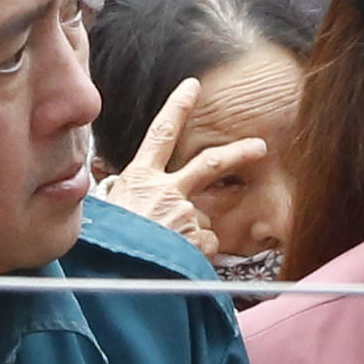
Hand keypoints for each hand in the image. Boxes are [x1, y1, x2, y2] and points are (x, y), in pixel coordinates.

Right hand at [103, 79, 280, 260]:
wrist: (114, 276)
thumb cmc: (104, 246)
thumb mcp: (105, 211)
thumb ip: (122, 196)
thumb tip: (125, 191)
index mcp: (139, 179)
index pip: (161, 133)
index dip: (178, 107)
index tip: (192, 86)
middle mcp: (166, 191)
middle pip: (208, 164)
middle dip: (238, 152)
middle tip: (259, 146)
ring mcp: (184, 215)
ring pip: (202, 220)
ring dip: (192, 234)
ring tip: (165, 254)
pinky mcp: (197, 240)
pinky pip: (205, 246)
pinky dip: (196, 254)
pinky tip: (175, 263)